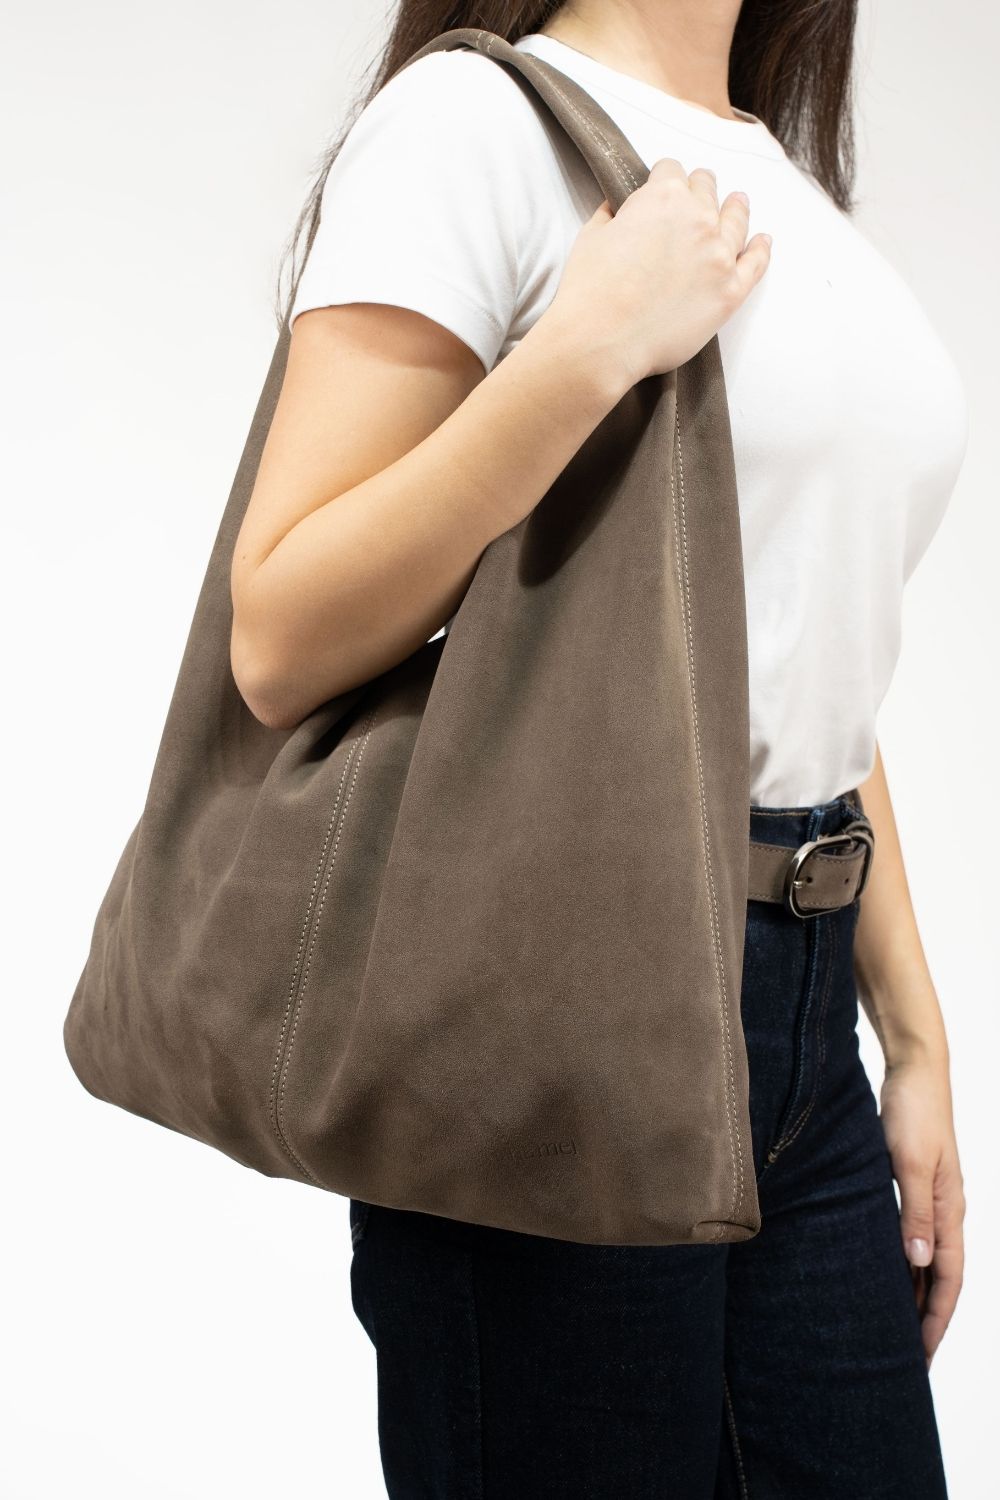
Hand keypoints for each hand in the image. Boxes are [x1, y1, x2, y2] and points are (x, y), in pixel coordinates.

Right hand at [545, 157, 771, 389]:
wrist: (600, 341)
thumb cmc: (590, 291)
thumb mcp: (592, 235)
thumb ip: (613, 214)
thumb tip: (620, 210)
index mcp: (663, 196)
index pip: (671, 170)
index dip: (664, 178)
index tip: (662, 187)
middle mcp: (699, 218)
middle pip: (707, 189)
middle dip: (698, 190)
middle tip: (696, 198)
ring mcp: (719, 256)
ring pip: (737, 219)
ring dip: (735, 209)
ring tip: (738, 204)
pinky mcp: (730, 292)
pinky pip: (756, 263)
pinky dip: (760, 249)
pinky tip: (762, 241)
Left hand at [878, 1053, 965, 1367]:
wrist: (915, 1067)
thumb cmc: (914, 1109)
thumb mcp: (909, 1161)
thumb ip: (914, 1211)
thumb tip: (920, 1262)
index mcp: (951, 1210)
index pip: (948, 1281)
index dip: (935, 1320)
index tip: (921, 1357)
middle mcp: (945, 1210)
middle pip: (938, 1278)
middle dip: (924, 1318)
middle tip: (902, 1357)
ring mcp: (931, 1197)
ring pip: (925, 1259)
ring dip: (911, 1292)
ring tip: (890, 1326)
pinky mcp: (913, 1183)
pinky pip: (911, 1235)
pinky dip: (901, 1260)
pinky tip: (882, 1271)